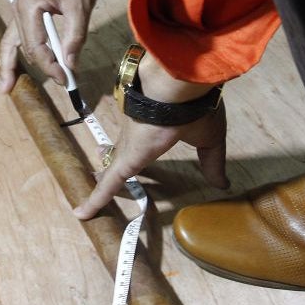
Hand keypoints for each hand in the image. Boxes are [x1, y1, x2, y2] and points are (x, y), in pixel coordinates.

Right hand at [0, 0, 99, 92]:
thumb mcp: (80, 8)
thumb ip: (74, 39)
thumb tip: (70, 65)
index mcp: (29, 7)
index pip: (36, 48)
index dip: (51, 67)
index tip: (66, 79)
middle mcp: (18, 8)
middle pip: (24, 48)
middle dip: (40, 68)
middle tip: (54, 86)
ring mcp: (19, 8)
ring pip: (11, 42)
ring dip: (11, 63)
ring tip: (7, 85)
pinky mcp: (25, 9)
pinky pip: (16, 34)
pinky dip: (15, 51)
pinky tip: (11, 65)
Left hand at [73, 99, 229, 218]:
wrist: (177, 90)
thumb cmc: (195, 109)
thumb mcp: (210, 139)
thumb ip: (212, 162)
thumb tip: (223, 183)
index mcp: (156, 129)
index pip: (141, 141)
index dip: (132, 147)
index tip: (126, 148)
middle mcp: (137, 136)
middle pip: (120, 151)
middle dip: (110, 156)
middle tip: (99, 163)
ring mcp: (127, 149)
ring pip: (110, 166)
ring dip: (100, 175)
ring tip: (89, 181)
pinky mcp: (124, 161)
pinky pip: (107, 186)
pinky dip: (94, 201)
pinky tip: (81, 215)